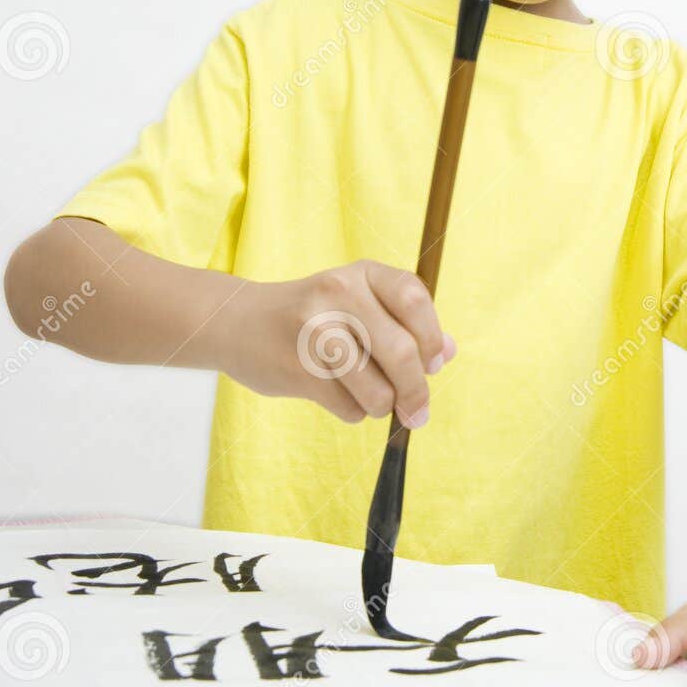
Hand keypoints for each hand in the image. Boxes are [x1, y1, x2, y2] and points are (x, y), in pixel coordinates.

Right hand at [216, 259, 455, 425]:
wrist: (237, 322)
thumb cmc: (312, 316)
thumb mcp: (358, 302)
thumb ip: (404, 323)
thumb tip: (450, 353)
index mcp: (361, 273)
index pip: (414, 298)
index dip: (432, 337)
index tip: (434, 363)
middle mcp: (337, 294)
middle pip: (402, 352)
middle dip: (417, 391)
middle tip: (418, 412)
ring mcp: (314, 331)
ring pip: (378, 390)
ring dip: (382, 406)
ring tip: (369, 397)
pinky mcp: (296, 369)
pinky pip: (350, 407)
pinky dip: (353, 410)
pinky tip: (333, 392)